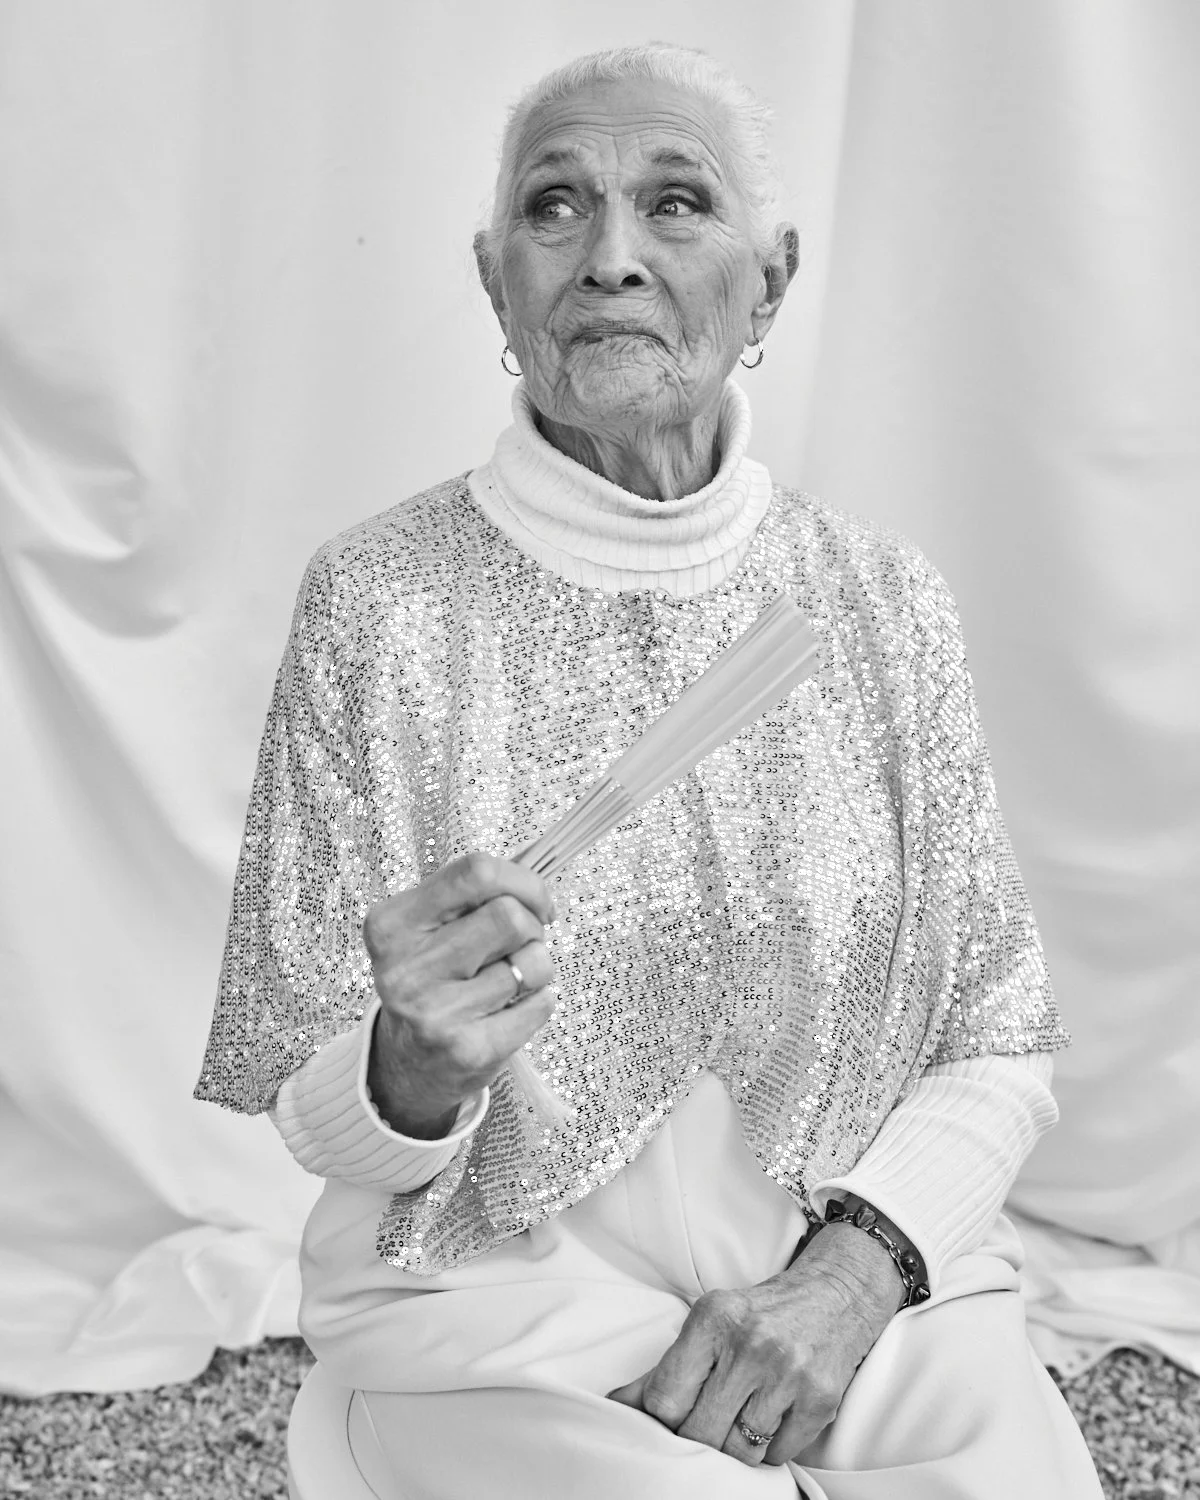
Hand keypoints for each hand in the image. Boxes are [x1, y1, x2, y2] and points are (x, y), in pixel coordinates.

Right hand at [363, 852, 555, 1137]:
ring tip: (511, 981)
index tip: (536, 901)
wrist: (408, 1064)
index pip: (476, 872)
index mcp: (392, 924)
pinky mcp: (465, 1050)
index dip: (523, 880)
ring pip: (531, 961)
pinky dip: (541, 1002)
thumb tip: (538, 864)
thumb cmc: (433, 981)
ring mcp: (432, 1012)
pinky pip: (539, 1005)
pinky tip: (516, 1009)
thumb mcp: (430, 930)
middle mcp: (404, 968)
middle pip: (510, 916)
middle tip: (521, 944)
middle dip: (533, 926)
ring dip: (537, 967)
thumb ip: (472, 895)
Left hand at [606, 1221, 902, 1467]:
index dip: (661, 1422)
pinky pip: (779, 1455)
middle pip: (700, 1432)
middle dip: (698, 1438)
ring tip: (741, 1420)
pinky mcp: (821, 1400)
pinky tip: (773, 1420)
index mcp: (713, 1318)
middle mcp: (751, 1344)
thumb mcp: (710, 1323)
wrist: (837, 1293)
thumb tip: (614, 1405)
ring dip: (735, 1448)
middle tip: (707, 1425)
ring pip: (739, 1452)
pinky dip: (771, 1450)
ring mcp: (788, 1373)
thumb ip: (664, 1367)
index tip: (669, 1422)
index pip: (666, 1398)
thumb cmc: (762, 1313)